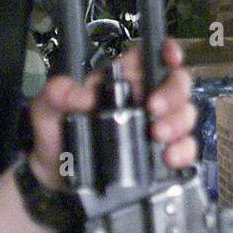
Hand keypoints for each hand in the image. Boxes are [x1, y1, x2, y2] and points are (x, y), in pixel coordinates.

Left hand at [27, 39, 197, 188]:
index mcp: (122, 80)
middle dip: (173, 93)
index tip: (171, 57)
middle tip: (154, 108)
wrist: (54, 180)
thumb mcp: (46, 108)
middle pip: (177, 83)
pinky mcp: (161, 154)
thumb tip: (87, 97)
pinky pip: (186, 148)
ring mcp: (156, 126)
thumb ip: (58, 93)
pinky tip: (170, 157)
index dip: (168, 51)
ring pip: (186, 113)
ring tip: (158, 135)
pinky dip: (184, 151)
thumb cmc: (55, 136)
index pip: (151, 56)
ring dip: (178, 122)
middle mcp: (144, 99)